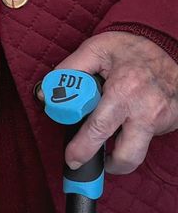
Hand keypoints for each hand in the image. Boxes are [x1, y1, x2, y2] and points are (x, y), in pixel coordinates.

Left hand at [53, 32, 177, 173]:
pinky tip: (125, 124)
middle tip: (87, 162)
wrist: (167, 47)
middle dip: (105, 165)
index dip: (82, 147)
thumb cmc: (129, 49)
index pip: (99, 128)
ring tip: (107, 150)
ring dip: (120, 158)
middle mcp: (146, 110)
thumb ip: (69, 70)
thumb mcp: (95, 49)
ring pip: (139, 155)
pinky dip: (133, 139)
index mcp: (124, 91)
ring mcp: (161, 119)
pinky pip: (147, 141)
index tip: (71, 158)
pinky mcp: (170, 123)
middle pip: (126, 155)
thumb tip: (46, 93)